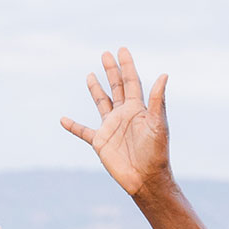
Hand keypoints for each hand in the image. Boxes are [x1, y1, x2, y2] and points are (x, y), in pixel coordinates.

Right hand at [61, 47, 171, 198]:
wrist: (146, 179)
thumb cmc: (156, 153)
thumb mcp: (158, 124)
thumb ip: (158, 100)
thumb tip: (164, 75)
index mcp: (138, 109)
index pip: (132, 82)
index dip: (127, 66)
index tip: (122, 50)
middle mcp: (124, 115)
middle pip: (117, 87)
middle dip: (112, 71)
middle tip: (106, 54)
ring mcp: (111, 127)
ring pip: (101, 103)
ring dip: (96, 89)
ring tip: (90, 75)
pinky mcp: (100, 142)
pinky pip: (83, 131)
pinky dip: (73, 126)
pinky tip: (63, 119)